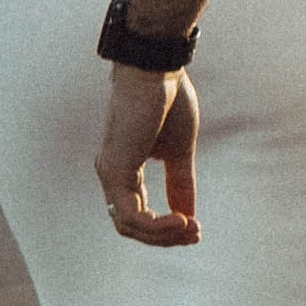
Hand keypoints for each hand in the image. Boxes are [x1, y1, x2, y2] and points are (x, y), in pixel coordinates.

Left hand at [96, 63, 201, 246]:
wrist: (158, 68)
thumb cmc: (168, 99)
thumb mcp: (179, 151)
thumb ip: (181, 182)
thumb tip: (188, 216)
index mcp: (124, 168)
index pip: (137, 213)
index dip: (165, 228)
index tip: (196, 228)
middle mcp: (111, 173)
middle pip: (131, 226)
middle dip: (165, 237)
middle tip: (196, 233)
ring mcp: (109, 172)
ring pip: (129, 225)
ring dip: (163, 234)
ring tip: (191, 227)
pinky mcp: (115, 169)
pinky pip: (131, 214)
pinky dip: (156, 225)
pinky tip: (181, 220)